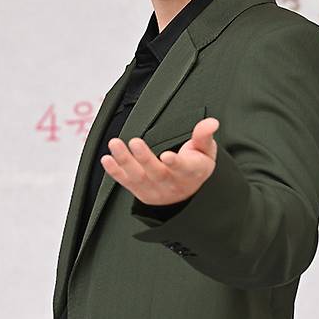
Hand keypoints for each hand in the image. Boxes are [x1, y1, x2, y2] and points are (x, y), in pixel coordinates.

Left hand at [100, 117, 219, 205]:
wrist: (186, 196)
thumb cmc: (195, 168)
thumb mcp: (206, 152)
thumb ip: (204, 136)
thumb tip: (211, 122)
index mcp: (189, 172)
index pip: (183, 168)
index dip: (175, 163)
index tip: (166, 155)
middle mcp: (171, 183)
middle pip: (157, 173)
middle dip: (145, 158)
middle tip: (135, 142)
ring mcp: (153, 188)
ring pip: (138, 177)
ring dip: (125, 161)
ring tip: (115, 145)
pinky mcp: (139, 190)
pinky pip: (125, 182)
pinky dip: (114, 172)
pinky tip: (107, 159)